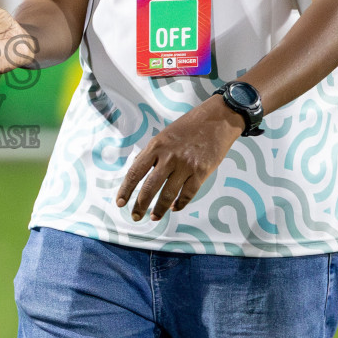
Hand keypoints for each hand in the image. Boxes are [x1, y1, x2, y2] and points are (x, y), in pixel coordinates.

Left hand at [115, 96, 242, 220]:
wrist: (217, 119)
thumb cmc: (189, 127)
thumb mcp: (164, 135)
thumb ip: (151, 153)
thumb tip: (137, 169)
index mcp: (156, 146)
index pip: (135, 172)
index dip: (126, 190)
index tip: (120, 202)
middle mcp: (169, 157)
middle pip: (149, 187)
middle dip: (140, 205)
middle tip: (135, 217)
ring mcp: (186, 165)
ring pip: (168, 195)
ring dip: (159, 209)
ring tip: (154, 217)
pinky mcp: (202, 172)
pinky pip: (187, 194)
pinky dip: (180, 204)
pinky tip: (174, 208)